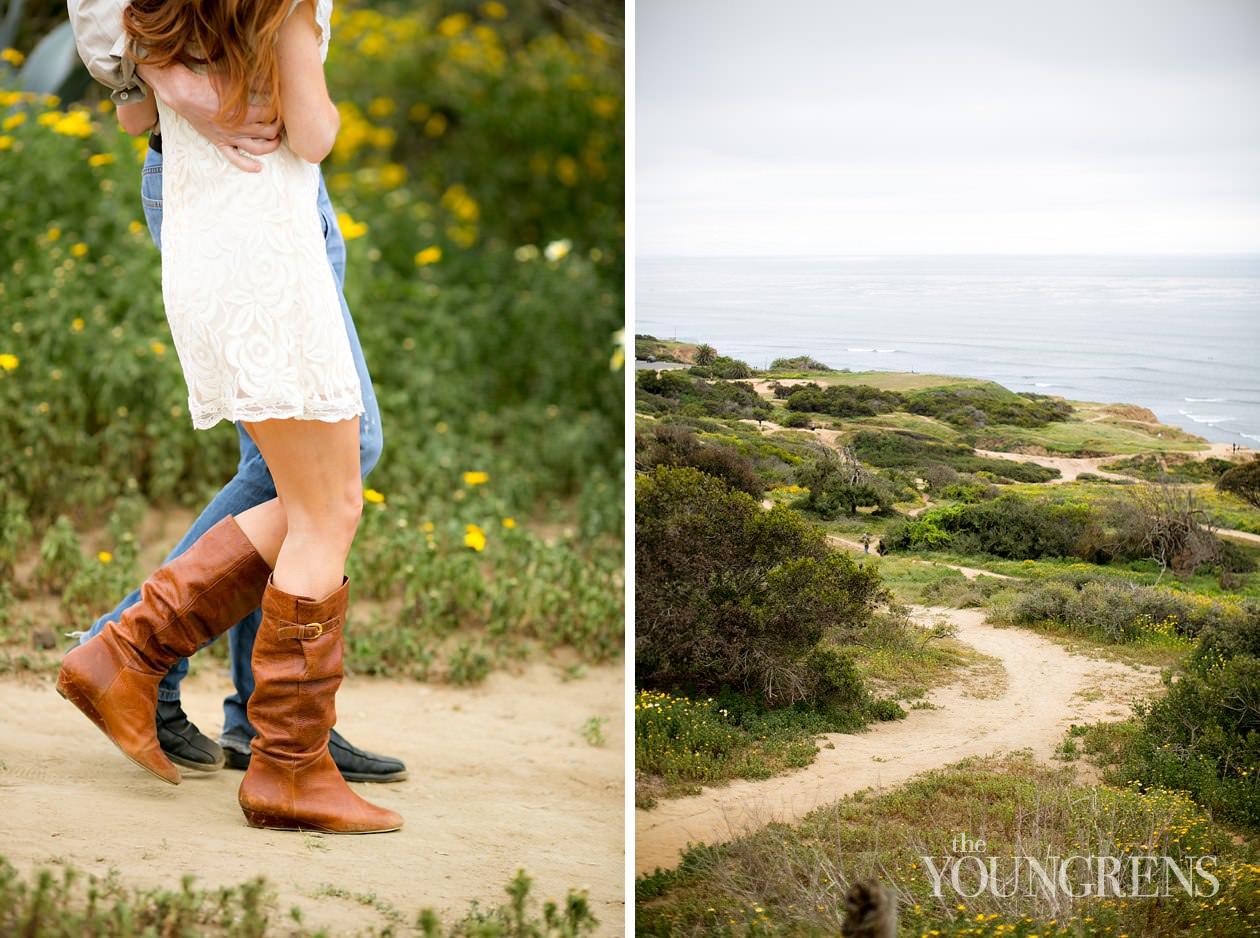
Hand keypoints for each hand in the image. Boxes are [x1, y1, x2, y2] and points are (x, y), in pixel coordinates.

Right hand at [136, 62, 284, 171]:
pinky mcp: (220, 142)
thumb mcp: (233, 80)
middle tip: (281, 121)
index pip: (270, 115)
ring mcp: (229, 138)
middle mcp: (239, 128)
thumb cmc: (207, 84)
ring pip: (257, 148)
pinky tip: (259, 168)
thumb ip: (254, 83)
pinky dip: (248, 165)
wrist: (182, 93)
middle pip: (268, 132)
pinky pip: (235, 159)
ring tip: (276, 140)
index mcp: (243, 112)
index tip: (282, 107)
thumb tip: (271, 82)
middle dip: (277, 127)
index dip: (278, 111)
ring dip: (270, 146)